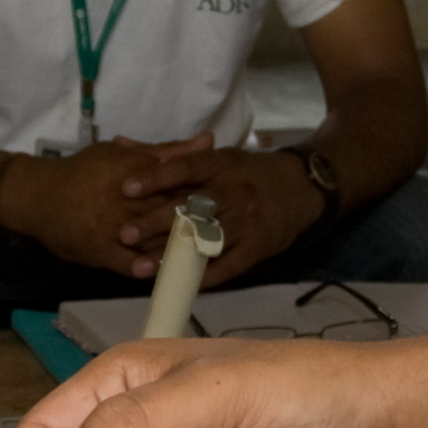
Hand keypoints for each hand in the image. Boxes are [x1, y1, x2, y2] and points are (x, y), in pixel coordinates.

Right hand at [0, 136, 209, 277]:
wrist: (37, 196)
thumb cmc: (83, 170)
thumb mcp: (122, 153)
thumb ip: (167, 150)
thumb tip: (208, 140)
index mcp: (133, 170)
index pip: (177, 179)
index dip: (205, 190)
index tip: (229, 197)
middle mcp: (124, 199)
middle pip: (170, 209)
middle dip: (199, 220)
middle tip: (228, 228)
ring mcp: (112, 227)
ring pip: (153, 238)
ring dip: (180, 247)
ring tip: (207, 253)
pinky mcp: (100, 250)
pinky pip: (128, 262)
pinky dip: (149, 267)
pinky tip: (168, 271)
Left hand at [122, 145, 317, 286]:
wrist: (304, 188)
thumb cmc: (252, 172)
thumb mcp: (221, 156)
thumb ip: (175, 156)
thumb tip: (125, 145)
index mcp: (223, 165)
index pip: (186, 168)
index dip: (156, 177)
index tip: (125, 187)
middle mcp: (235, 191)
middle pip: (192, 207)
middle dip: (154, 222)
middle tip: (124, 234)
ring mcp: (247, 221)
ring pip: (205, 240)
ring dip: (171, 255)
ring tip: (140, 268)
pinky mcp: (257, 247)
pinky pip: (227, 266)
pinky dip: (200, 276)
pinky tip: (175, 283)